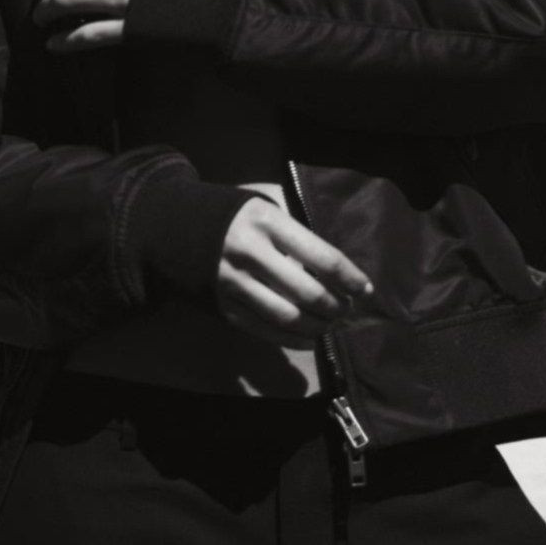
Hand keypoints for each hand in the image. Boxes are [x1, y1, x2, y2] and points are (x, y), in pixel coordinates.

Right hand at [217, 198, 373, 346]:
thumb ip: (297, 229)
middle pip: (308, 292)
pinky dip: (293, 340)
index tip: (366, 289)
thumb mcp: (267, 205)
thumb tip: (335, 267)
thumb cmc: (237, 214)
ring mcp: (235, 283)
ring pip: (288, 317)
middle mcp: (251, 253)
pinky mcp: (224, 306)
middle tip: (347, 309)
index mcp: (268, 222)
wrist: (179, 227)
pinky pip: (266, 331)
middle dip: (337, 306)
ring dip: (318, 326)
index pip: (321, 256)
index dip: (350, 277)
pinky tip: (309, 337)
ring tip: (331, 324)